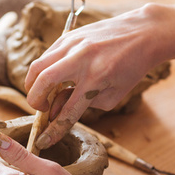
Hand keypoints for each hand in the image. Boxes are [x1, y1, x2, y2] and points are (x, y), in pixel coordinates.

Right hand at [25, 4, 167, 148]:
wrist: (142, 33)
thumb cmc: (130, 67)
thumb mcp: (114, 94)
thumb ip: (84, 105)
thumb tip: (56, 110)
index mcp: (96, 78)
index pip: (68, 111)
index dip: (53, 130)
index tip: (43, 141)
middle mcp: (81, 59)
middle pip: (43, 82)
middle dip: (34, 101)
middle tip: (41, 109)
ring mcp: (72, 44)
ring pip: (37, 66)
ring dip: (32, 85)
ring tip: (41, 94)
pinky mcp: (68, 36)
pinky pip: (45, 56)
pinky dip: (42, 70)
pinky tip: (51, 78)